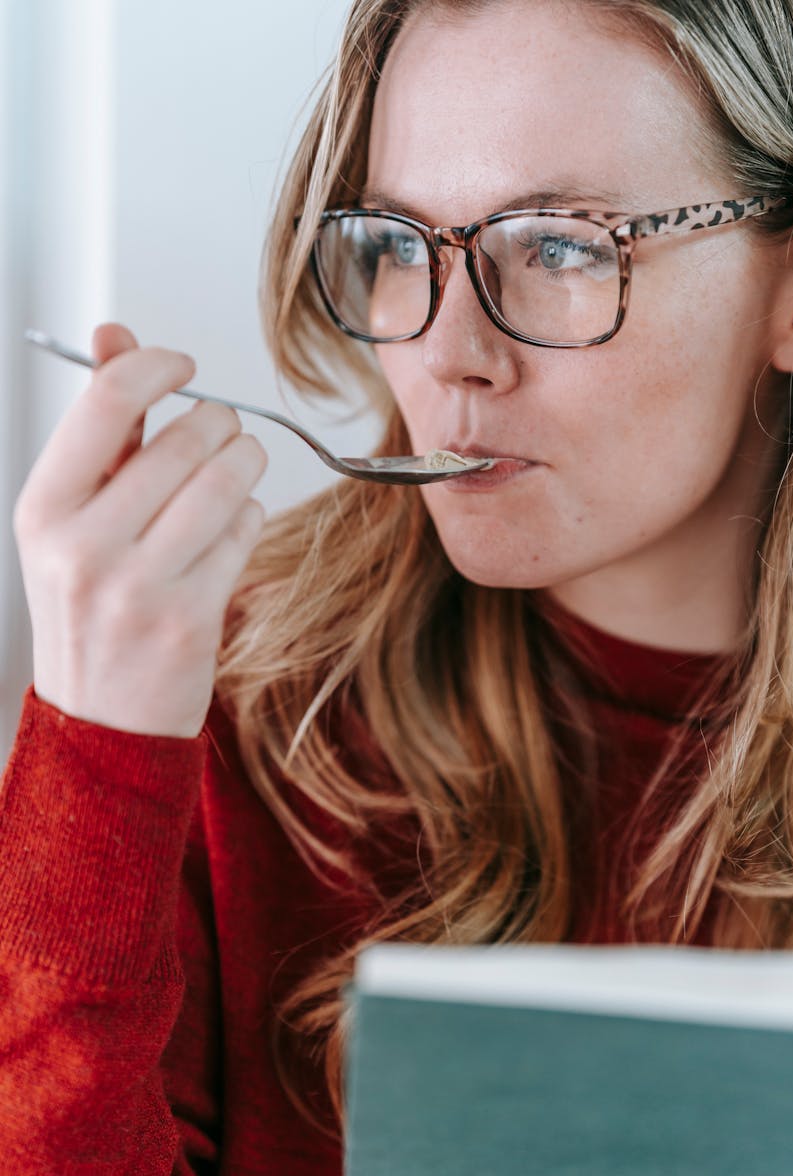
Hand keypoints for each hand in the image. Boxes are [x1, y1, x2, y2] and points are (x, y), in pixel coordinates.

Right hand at [14, 322, 267, 737]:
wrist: (100, 721)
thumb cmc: (87, 607)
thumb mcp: (67, 519)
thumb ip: (99, 430)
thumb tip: (115, 336)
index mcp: (44, 510)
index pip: (107, 402)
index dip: (156, 365)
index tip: (182, 366)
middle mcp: (86, 546)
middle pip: (184, 440)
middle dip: (217, 423)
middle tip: (220, 430)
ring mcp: (140, 586)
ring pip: (225, 481)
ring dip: (244, 462)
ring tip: (236, 467)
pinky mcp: (191, 617)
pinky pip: (244, 531)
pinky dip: (248, 516)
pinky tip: (231, 525)